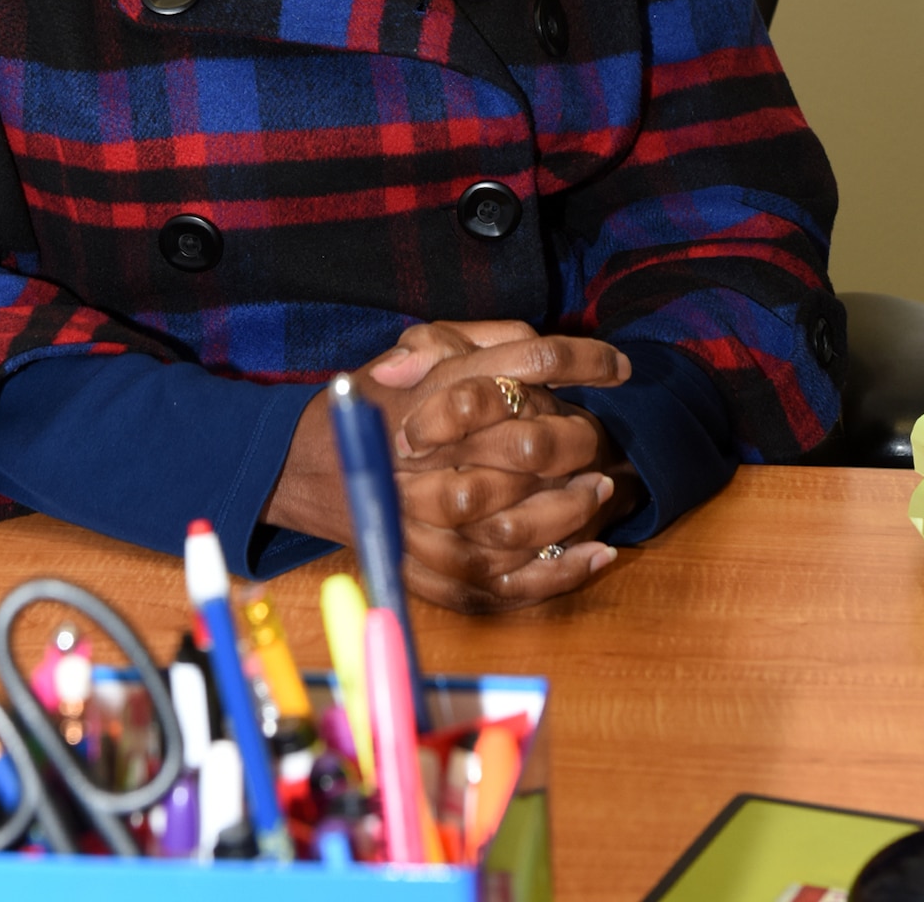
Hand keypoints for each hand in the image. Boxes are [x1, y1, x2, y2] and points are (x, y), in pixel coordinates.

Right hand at [262, 320, 642, 611]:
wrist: (304, 470)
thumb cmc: (369, 407)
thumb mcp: (407, 354)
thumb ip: (458, 342)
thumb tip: (526, 340)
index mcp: (430, 392)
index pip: (522, 363)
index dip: (580, 360)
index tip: (619, 365)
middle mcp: (426, 457)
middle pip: (526, 447)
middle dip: (579, 446)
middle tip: (607, 449)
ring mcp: (423, 522)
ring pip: (516, 524)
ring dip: (571, 511)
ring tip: (601, 496)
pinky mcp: (426, 570)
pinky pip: (499, 583)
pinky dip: (553, 576)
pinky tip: (593, 557)